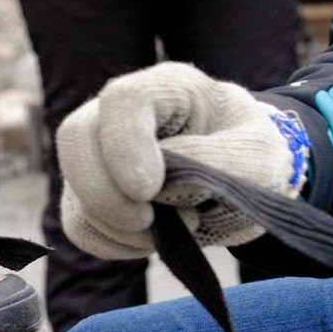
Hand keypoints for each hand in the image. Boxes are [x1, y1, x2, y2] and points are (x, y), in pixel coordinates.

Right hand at [56, 62, 308, 258]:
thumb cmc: (255, 158)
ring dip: (118, 226)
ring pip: (74, 191)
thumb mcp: (258, 158)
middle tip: (148, 223)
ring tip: (171, 228)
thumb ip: (213, 163)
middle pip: (76, 139)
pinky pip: (79, 225)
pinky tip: (149, 239)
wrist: (247, 182)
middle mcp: (121, 113)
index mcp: (168, 88)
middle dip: (105, 195)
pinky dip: (112, 244)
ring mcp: (101, 153)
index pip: (121, 101)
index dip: (124, 147)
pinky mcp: (93, 194)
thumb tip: (159, 185)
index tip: (148, 191)